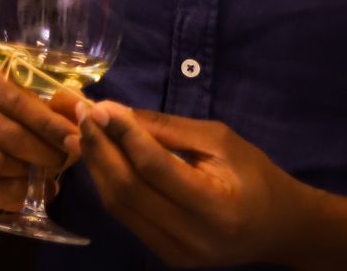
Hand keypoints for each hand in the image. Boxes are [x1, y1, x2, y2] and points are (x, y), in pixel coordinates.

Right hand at [0, 63, 83, 210]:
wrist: (16, 145)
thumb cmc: (38, 119)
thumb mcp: (56, 105)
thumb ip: (69, 105)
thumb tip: (83, 109)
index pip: (16, 100)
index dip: (48, 123)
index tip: (75, 140)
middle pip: (5, 133)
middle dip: (42, 151)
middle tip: (65, 161)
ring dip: (27, 172)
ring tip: (47, 172)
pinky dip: (15, 192)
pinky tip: (32, 188)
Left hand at [80, 101, 346, 268]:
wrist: (279, 228)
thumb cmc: (255, 176)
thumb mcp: (219, 141)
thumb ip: (167, 128)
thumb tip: (114, 111)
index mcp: (218, 208)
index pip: (155, 168)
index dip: (123, 134)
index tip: (99, 106)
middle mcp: (195, 237)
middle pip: (129, 188)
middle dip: (100, 147)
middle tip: (82, 114)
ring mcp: (177, 253)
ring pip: (120, 204)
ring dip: (96, 164)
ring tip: (84, 131)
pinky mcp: (166, 256)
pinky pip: (125, 216)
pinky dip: (108, 184)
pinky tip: (99, 158)